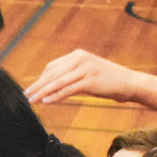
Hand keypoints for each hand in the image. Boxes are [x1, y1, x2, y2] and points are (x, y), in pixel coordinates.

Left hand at [24, 48, 142, 105]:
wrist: (130, 83)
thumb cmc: (108, 81)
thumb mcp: (87, 73)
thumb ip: (72, 75)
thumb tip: (53, 86)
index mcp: (77, 55)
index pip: (53, 67)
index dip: (40, 79)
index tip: (31, 89)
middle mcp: (80, 59)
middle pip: (52, 74)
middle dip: (38, 86)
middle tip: (26, 96)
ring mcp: (85, 68)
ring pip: (58, 82)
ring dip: (43, 92)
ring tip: (33, 100)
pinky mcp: (90, 80)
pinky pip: (68, 89)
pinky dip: (56, 96)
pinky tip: (47, 101)